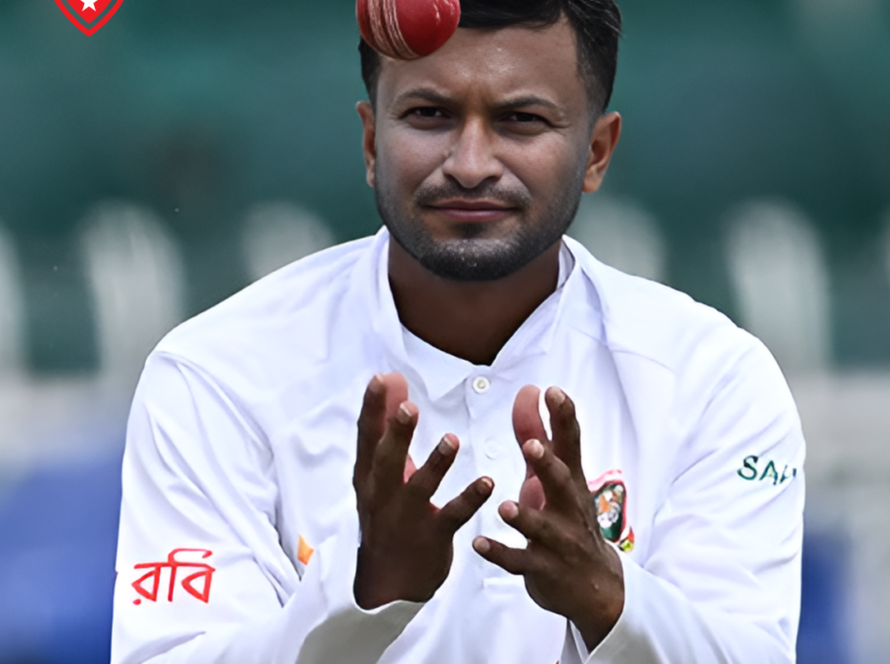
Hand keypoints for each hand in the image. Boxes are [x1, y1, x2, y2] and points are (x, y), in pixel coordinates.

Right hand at [353, 372, 493, 608]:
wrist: (389, 581)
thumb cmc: (386, 512)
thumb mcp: (380, 471)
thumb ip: (387, 424)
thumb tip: (390, 378)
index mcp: (369, 475)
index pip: (366, 437)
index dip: (371, 409)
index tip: (379, 380)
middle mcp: (383, 495)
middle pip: (386, 462)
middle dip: (396, 435)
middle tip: (409, 408)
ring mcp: (407, 517)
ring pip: (420, 489)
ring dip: (436, 464)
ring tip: (452, 440)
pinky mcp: (433, 537)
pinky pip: (453, 516)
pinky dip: (470, 499)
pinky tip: (487, 482)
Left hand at [472, 385, 624, 649]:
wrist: (594, 584)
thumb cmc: (567, 517)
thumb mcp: (552, 476)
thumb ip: (537, 433)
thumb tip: (530, 389)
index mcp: (570, 480)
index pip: (570, 444)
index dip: (564, 418)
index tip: (554, 392)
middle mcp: (568, 507)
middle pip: (561, 482)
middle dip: (548, 464)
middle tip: (532, 446)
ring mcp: (558, 541)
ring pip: (541, 528)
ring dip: (524, 517)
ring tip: (505, 507)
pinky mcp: (543, 569)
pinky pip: (519, 562)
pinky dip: (500, 553)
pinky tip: (478, 543)